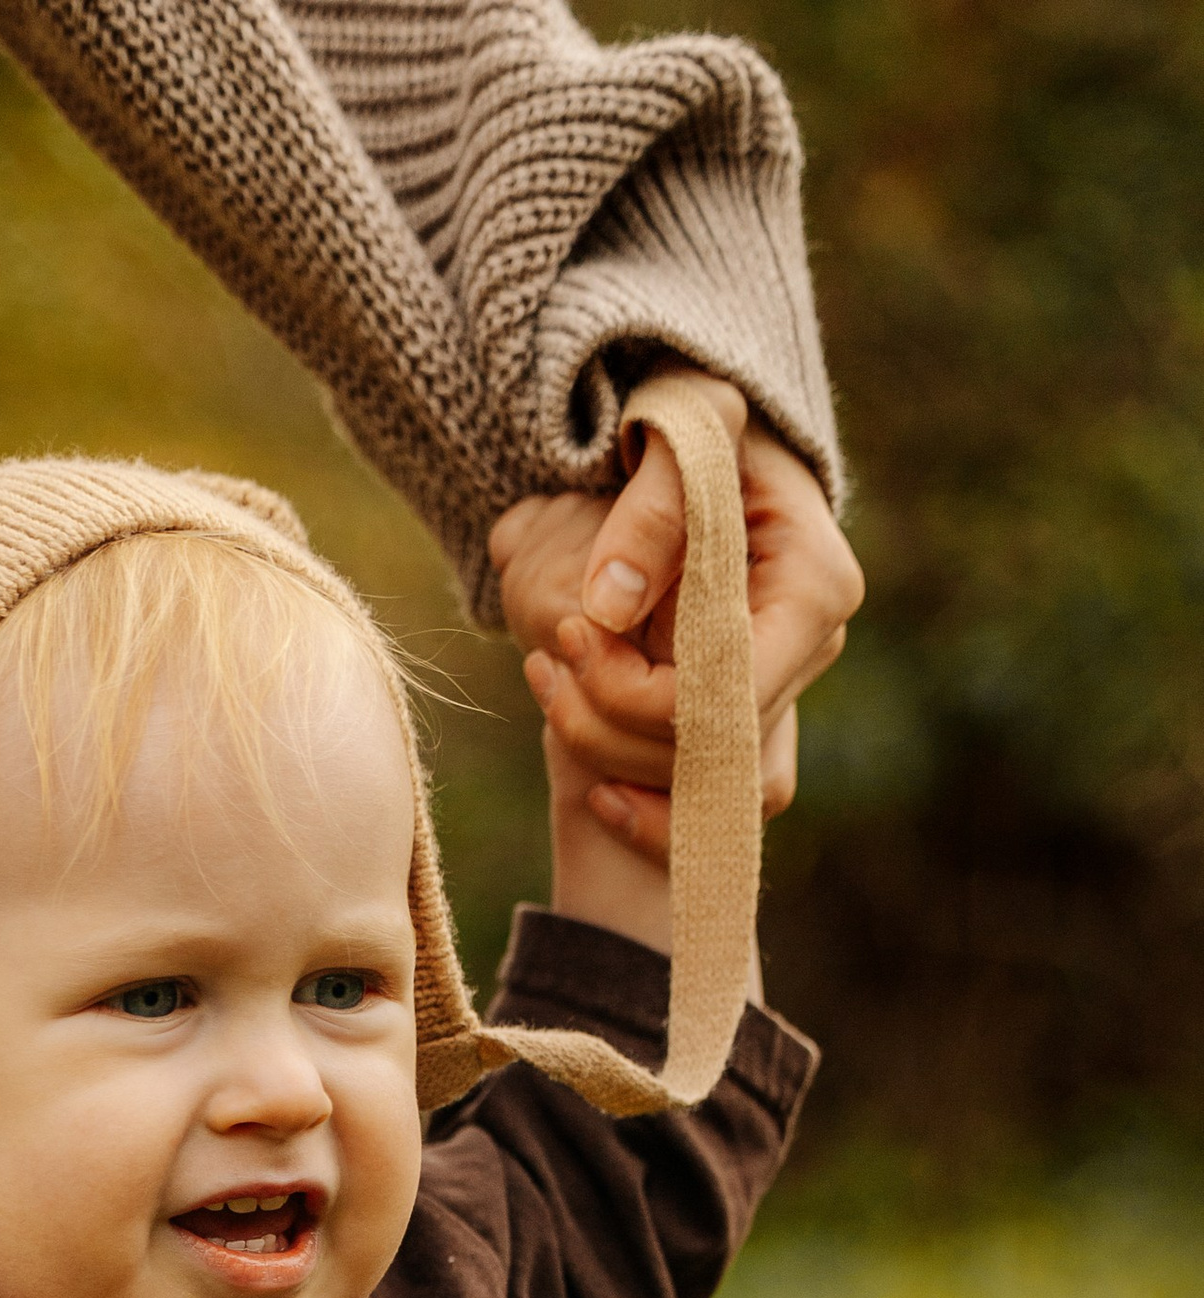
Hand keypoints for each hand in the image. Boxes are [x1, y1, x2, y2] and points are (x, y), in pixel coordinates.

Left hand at [489, 385, 863, 864]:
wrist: (694, 449)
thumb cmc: (692, 426)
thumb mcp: (679, 430)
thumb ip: (650, 506)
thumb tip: (609, 607)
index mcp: (814, 585)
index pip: (727, 691)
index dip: (636, 689)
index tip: (570, 634)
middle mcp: (811, 649)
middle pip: (710, 749)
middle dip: (609, 722)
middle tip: (543, 660)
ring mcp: (783, 690)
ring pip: (703, 788)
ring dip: (609, 756)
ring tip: (547, 684)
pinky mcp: (748, 719)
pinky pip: (708, 808)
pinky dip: (648, 812)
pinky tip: (594, 793)